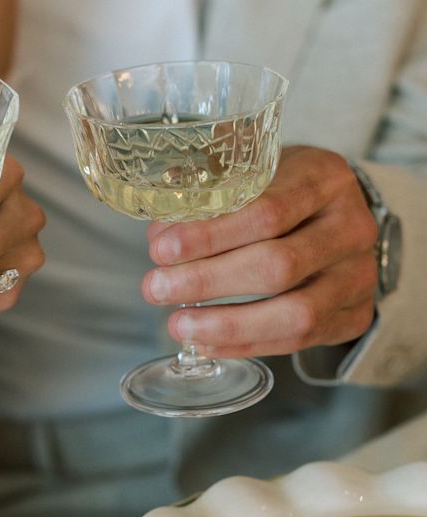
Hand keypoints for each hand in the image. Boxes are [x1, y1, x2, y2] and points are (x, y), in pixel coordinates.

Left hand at [140, 145, 378, 357]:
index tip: (161, 249)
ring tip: (178, 325)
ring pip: (295, 312)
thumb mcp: (255, 173)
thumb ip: (209, 194)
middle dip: (208, 281)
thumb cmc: (285, 190)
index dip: (209, 235)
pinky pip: (300, 340)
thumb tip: (160, 233)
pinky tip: (205, 342)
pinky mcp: (356, 314)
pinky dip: (246, 343)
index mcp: (324, 178)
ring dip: (227, 324)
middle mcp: (351, 226)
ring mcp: (359, 274)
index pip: (266, 211)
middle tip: (157, 287)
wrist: (341, 217)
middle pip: (278, 265)